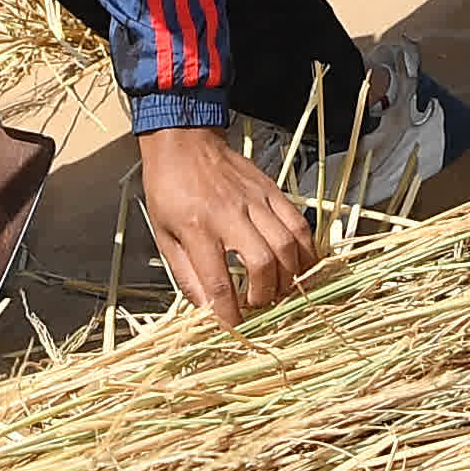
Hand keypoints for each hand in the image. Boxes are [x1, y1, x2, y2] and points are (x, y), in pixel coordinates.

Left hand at [135, 121, 320, 327]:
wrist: (184, 142)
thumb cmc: (169, 189)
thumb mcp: (164, 236)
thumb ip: (186, 275)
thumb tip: (206, 309)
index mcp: (196, 228)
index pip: (218, 282)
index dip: (229, 314)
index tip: (234, 329)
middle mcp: (230, 215)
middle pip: (262, 264)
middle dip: (265, 294)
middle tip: (257, 304)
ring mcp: (256, 201)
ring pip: (286, 245)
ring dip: (287, 277)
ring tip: (278, 290)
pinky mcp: (272, 191)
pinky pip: (299, 224)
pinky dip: (305, 250)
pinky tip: (300, 266)